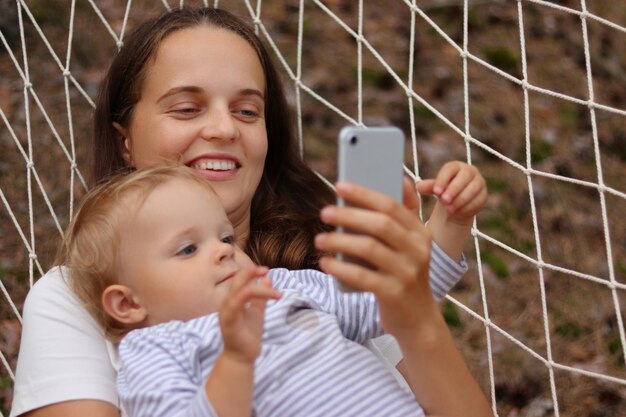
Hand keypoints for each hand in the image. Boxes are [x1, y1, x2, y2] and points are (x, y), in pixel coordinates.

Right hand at [219, 266, 280, 363]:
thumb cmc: (248, 334)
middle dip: (251, 273)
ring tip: (275, 292)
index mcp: (233, 299)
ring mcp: (226, 312)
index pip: (239, 279)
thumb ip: (261, 297)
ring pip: (240, 291)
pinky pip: (237, 305)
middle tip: (266, 271)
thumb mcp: (257, 311)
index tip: (266, 270)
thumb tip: (267, 278)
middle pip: (237, 280)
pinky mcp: (229, 322)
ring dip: (259, 288)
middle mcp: (227, 303)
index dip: (251, 271)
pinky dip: (252, 297)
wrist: (242, 357)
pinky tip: (269, 297)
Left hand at [314, 180, 438, 338]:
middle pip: (380, 224)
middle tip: (324, 212)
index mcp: (420, 232)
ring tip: (320, 239)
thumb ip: (402, 216)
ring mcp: (407, 272)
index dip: (364, 194)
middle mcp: (417, 250)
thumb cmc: (403, 274)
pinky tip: (326, 263)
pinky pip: (362, 276)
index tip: (339, 186)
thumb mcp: (409, 245)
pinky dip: (341, 268)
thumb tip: (397, 178)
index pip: (391, 206)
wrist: (417, 318)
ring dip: (340, 241)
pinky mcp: (394, 293)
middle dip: (349, 215)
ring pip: (369, 249)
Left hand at [417, 161, 486, 224]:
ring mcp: (479, 182)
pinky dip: (467, 207)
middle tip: (444, 201)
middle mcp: (470, 171)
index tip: (436, 191)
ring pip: (472, 189)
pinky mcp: (484, 195)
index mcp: (455, 166)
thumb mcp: (435, 189)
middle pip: (464, 178)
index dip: (443, 180)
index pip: (450, 169)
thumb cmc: (444, 191)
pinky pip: (478, 200)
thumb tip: (419, 186)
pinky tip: (458, 213)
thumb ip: (429, 187)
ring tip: (450, 209)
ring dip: (460, 200)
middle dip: (454, 190)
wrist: (456, 203)